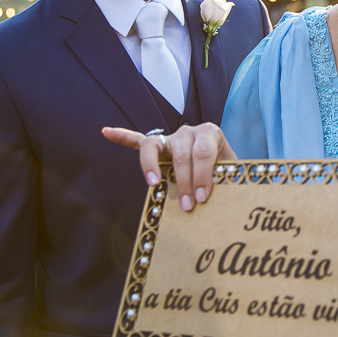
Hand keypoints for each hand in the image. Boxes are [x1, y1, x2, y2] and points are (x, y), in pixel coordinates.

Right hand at [102, 123, 235, 211]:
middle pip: (181, 153)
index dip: (202, 175)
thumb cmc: (226, 171)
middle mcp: (189, 131)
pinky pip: (138, 141)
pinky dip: (122, 136)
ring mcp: (172, 137)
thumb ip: (225, 181)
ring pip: (156, 147)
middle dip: (185, 181)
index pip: (203, 152)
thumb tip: (225, 204)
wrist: (225, 163)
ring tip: (154, 184)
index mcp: (210, 133)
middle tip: (189, 206)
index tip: (202, 198)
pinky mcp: (158, 146)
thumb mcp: (230, 173)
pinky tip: (106, 132)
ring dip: (153, 168)